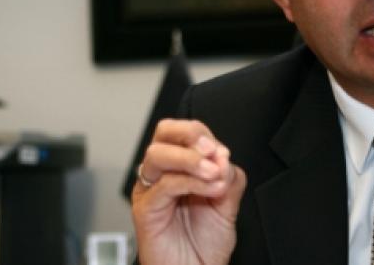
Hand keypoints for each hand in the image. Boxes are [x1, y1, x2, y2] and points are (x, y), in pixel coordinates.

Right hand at [132, 119, 247, 264]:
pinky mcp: (145, 209)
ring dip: (192, 160)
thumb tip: (223, 157)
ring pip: (159, 154)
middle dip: (191, 136)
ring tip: (214, 175)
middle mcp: (163, 173)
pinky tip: (210, 190)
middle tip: (213, 152)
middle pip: (164, 132)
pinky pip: (163, 184)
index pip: (185, 132)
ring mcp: (151, 189)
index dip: (205, 135)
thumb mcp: (228, 200)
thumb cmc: (207, 241)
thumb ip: (229, 175)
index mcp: (181, 166)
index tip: (223, 153)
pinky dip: (191, 182)